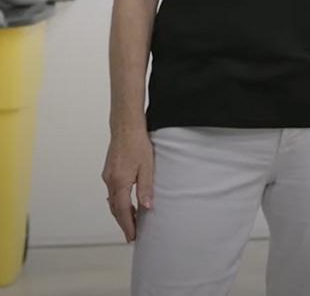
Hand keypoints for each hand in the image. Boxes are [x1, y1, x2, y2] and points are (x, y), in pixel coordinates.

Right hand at [101, 128, 153, 242]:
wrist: (125, 127)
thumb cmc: (138, 144)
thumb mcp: (147, 167)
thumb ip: (146, 188)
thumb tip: (147, 208)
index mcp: (119, 183)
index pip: (123, 211)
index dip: (128, 225)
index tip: (132, 237)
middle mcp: (110, 181)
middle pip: (115, 209)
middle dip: (123, 223)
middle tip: (131, 235)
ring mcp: (107, 176)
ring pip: (112, 201)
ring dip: (121, 213)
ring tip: (132, 223)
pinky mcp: (109, 171)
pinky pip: (112, 192)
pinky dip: (118, 202)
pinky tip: (126, 204)